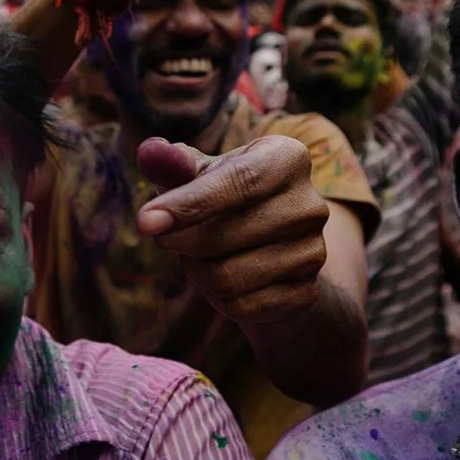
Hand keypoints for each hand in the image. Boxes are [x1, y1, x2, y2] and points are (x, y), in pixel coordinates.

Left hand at [135, 134, 328, 326]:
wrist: (272, 247)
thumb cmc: (226, 198)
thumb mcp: (200, 174)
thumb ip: (173, 164)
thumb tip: (148, 152)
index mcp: (288, 158)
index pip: (237, 182)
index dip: (187, 204)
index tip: (145, 223)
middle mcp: (310, 205)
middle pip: (222, 237)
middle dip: (180, 243)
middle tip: (169, 239)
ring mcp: (314, 253)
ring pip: (227, 277)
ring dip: (195, 273)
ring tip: (197, 258)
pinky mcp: (306, 294)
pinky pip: (240, 307)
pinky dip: (216, 299)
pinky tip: (220, 283)